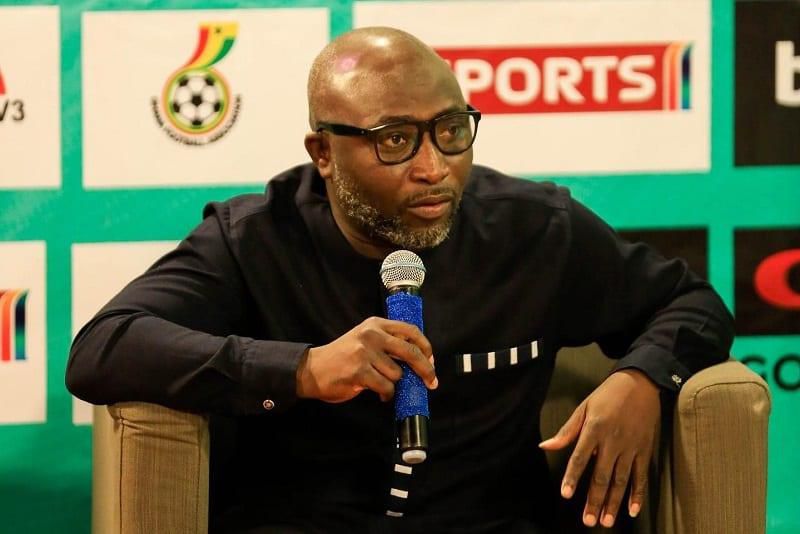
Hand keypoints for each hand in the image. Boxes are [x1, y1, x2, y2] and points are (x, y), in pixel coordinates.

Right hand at [296, 317, 437, 402]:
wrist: (312, 369)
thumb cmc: (342, 357)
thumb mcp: (364, 340)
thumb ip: (387, 343)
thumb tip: (418, 360)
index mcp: (375, 324)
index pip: (411, 331)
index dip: (425, 348)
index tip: (431, 361)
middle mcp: (372, 335)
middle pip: (410, 352)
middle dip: (425, 369)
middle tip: (431, 382)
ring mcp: (365, 352)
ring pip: (397, 374)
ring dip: (393, 384)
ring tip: (380, 383)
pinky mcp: (360, 371)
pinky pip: (386, 387)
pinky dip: (386, 394)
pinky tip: (378, 394)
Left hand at [539, 369, 660, 527]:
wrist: (640, 383)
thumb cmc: (607, 395)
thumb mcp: (583, 407)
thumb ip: (567, 431)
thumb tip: (545, 446)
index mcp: (595, 429)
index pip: (580, 458)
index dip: (572, 477)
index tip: (566, 495)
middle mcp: (613, 441)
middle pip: (602, 476)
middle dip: (595, 500)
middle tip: (589, 521)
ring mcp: (631, 447)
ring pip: (621, 480)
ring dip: (613, 503)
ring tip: (606, 521)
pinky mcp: (645, 450)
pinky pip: (641, 476)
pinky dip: (637, 494)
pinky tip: (632, 510)